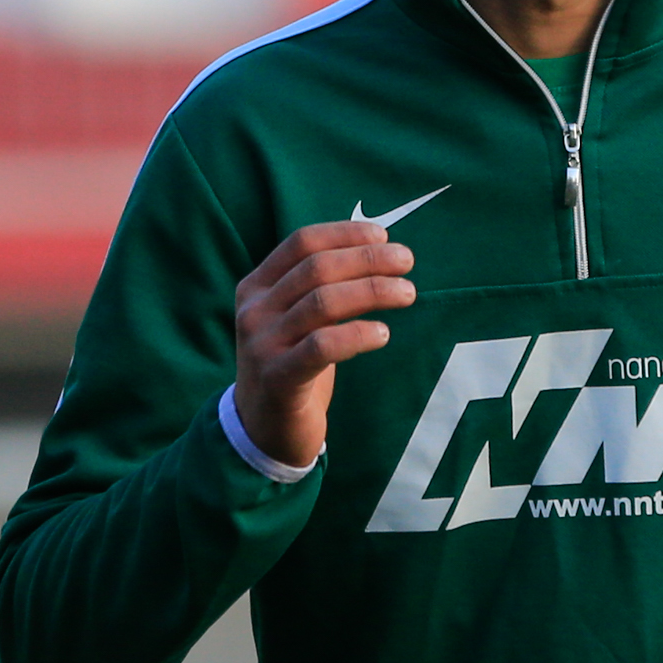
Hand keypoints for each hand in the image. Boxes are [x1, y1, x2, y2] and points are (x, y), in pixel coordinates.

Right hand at [233, 221, 416, 468]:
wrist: (263, 428)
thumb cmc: (293, 363)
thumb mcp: (296, 318)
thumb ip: (321, 287)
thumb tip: (378, 249)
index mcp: (257, 286)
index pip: (301, 242)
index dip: (345, 233)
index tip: (384, 235)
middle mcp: (255, 310)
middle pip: (317, 268)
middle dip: (368, 259)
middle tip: (407, 262)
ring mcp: (263, 344)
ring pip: (323, 302)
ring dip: (372, 291)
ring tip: (407, 293)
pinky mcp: (278, 378)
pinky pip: (322, 346)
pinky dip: (357, 334)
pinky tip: (383, 334)